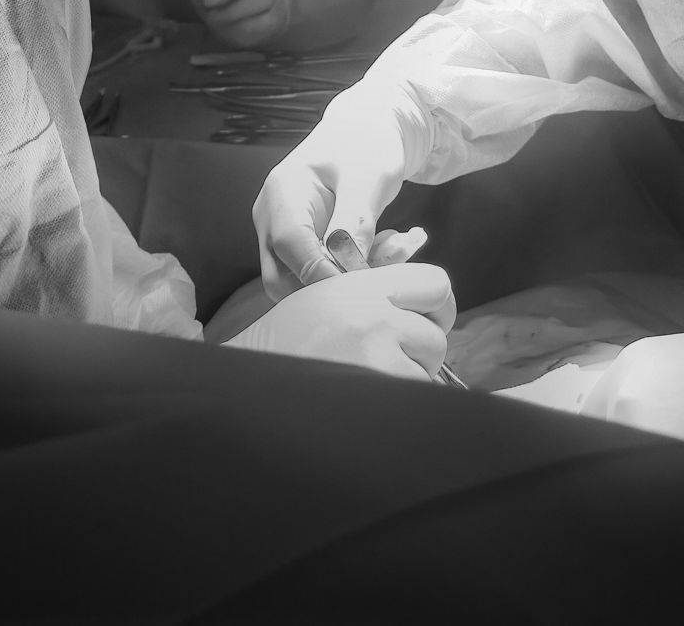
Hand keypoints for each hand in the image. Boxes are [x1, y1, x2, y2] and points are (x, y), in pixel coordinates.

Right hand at [226, 263, 454, 380]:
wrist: (245, 379)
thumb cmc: (286, 340)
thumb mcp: (327, 296)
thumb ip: (373, 288)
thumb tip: (424, 285)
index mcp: (364, 282)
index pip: (437, 284)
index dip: (437, 306)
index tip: (426, 321)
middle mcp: (375, 310)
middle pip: (437, 333)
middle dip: (422, 350)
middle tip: (398, 358)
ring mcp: (377, 349)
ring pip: (429, 368)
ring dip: (409, 377)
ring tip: (371, 379)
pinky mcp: (376, 381)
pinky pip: (416, 394)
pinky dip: (402, 402)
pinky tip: (369, 402)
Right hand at [252, 112, 416, 300]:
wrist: (363, 134)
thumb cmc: (366, 146)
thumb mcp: (369, 177)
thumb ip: (356, 220)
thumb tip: (348, 268)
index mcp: (283, 192)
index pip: (290, 244)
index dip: (324, 272)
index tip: (366, 285)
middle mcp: (271, 218)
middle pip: (282, 278)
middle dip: (331, 287)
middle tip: (380, 274)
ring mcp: (279, 234)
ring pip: (297, 285)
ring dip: (342, 284)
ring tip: (386, 252)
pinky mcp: (297, 247)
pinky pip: (314, 276)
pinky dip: (347, 276)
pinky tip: (379, 251)